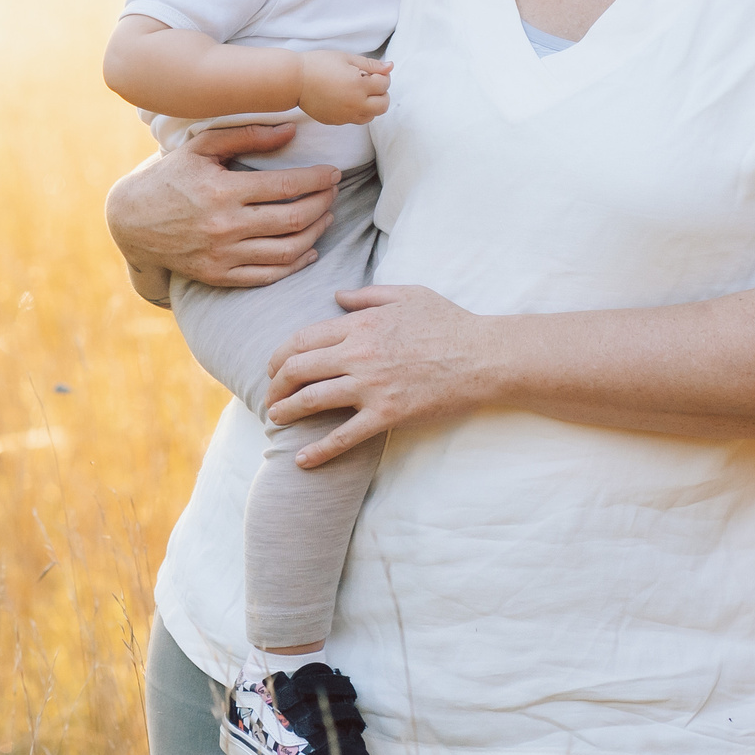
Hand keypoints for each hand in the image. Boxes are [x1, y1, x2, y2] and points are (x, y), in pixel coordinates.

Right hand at [104, 124, 339, 289]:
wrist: (131, 221)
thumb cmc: (169, 177)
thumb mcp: (200, 147)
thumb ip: (246, 136)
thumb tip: (292, 131)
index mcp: (222, 191)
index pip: (286, 186)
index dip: (317, 179)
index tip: (333, 173)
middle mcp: (225, 226)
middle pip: (293, 219)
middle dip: (324, 204)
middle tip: (334, 192)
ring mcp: (223, 255)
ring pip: (287, 250)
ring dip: (316, 233)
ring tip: (326, 216)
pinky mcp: (219, 275)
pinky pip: (268, 275)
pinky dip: (295, 264)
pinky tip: (309, 250)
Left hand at [266, 285, 498, 466]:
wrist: (484, 357)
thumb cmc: (449, 322)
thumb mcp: (406, 295)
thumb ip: (367, 295)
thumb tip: (337, 296)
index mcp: (359, 325)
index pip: (302, 339)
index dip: (280, 354)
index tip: (273, 366)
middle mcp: (358, 354)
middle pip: (298, 368)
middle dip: (276, 383)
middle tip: (269, 394)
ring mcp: (371, 387)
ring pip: (312, 400)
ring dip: (287, 410)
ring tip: (276, 418)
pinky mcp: (387, 415)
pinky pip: (344, 436)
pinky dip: (318, 450)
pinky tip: (301, 460)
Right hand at [298, 51, 391, 126]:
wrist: (294, 80)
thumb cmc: (318, 64)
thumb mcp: (346, 58)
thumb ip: (370, 65)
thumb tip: (390, 67)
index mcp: (359, 85)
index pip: (385, 84)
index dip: (381, 76)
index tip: (370, 72)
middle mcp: (355, 104)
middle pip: (383, 105)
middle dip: (381, 93)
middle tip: (369, 83)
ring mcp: (346, 115)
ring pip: (371, 116)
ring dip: (371, 104)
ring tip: (357, 92)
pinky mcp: (336, 121)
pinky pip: (355, 120)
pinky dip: (357, 111)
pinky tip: (345, 99)